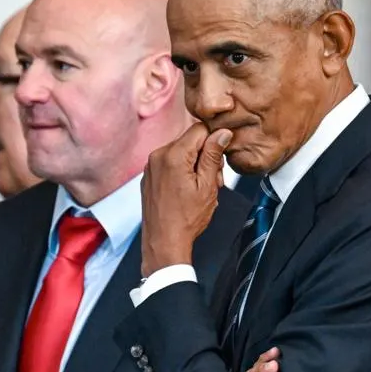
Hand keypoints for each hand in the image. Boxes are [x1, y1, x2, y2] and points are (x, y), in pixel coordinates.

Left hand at [141, 123, 230, 275]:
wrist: (163, 242)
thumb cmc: (186, 219)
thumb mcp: (207, 186)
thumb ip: (213, 155)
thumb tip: (222, 133)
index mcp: (173, 155)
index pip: (200, 129)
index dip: (215, 140)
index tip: (220, 157)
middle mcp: (158, 156)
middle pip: (190, 141)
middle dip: (205, 156)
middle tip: (212, 180)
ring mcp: (150, 166)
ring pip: (181, 152)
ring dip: (194, 165)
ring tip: (200, 189)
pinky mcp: (149, 176)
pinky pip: (170, 164)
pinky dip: (181, 172)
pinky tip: (186, 192)